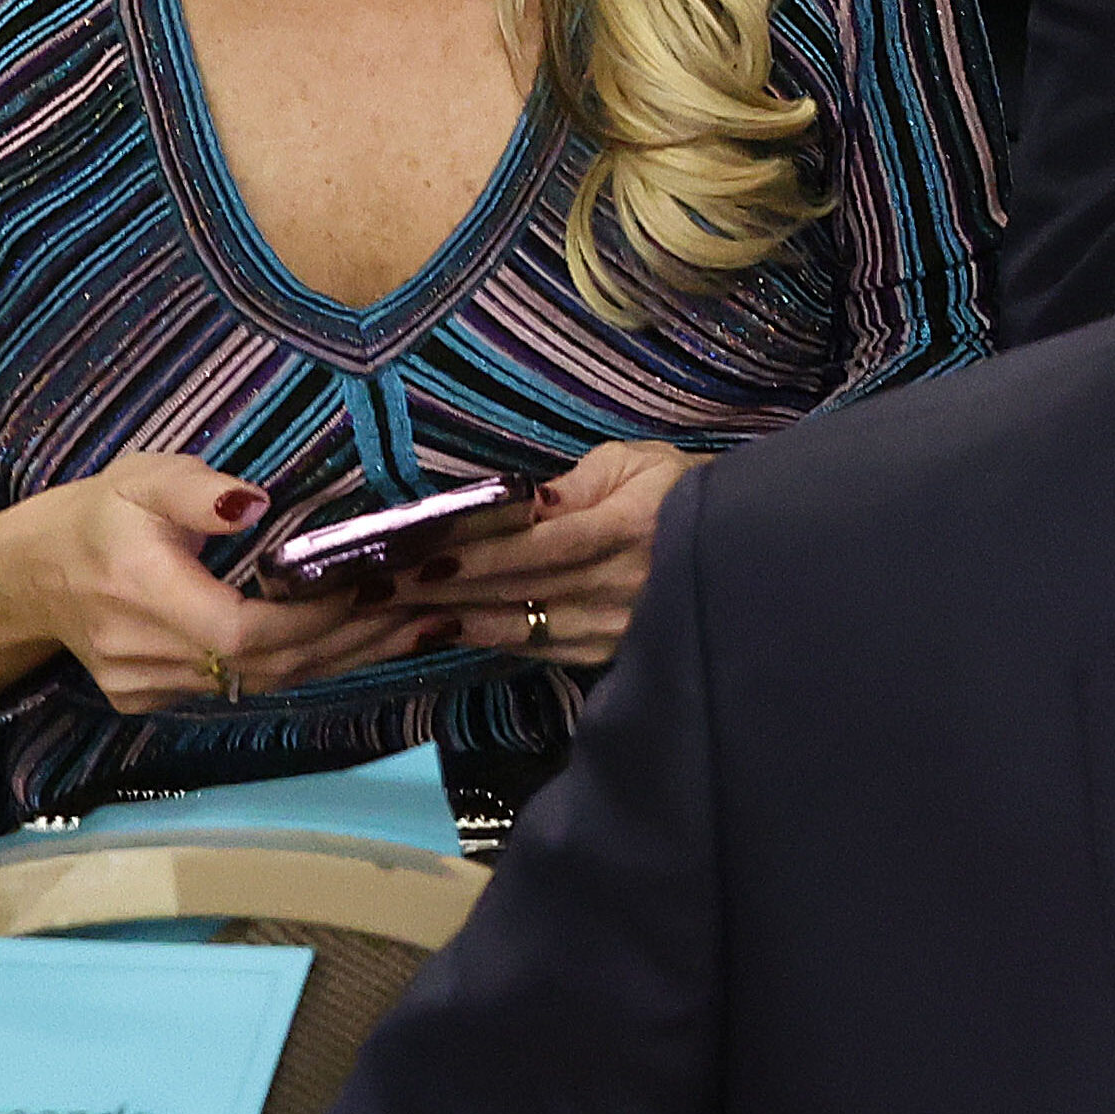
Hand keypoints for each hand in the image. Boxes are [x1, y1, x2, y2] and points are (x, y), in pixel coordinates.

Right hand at [0, 445, 426, 717]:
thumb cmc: (98, 514)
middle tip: (428, 603)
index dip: (314, 617)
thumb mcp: (141, 478)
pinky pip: (243, 689)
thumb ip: (195, 490)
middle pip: (267, 665)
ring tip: (417, 623)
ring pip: (263, 684)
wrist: (29, 575)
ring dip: (343, 656)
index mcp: (139, 592)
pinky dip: (305, 666)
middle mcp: (142, 653)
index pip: (242, 632)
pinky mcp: (152, 700)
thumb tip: (251, 503)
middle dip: (352, 637)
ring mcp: (146, 686)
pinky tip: (360, 641)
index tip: (377, 584)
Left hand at [379, 440, 692, 670]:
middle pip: (518, 589)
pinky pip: (537, 648)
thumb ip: (581, 481)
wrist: (741, 545)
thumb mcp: (638, 462)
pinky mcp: (608, 651)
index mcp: (630, 529)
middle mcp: (622, 585)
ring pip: (521, 626)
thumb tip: (523, 503)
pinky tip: (444, 630)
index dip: (477, 554)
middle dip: (441, 589)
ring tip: (391, 615)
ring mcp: (615, 626)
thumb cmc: (680, 489)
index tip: (416, 557)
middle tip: (373, 588)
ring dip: (453, 621)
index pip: (540, 545)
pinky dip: (487, 639)